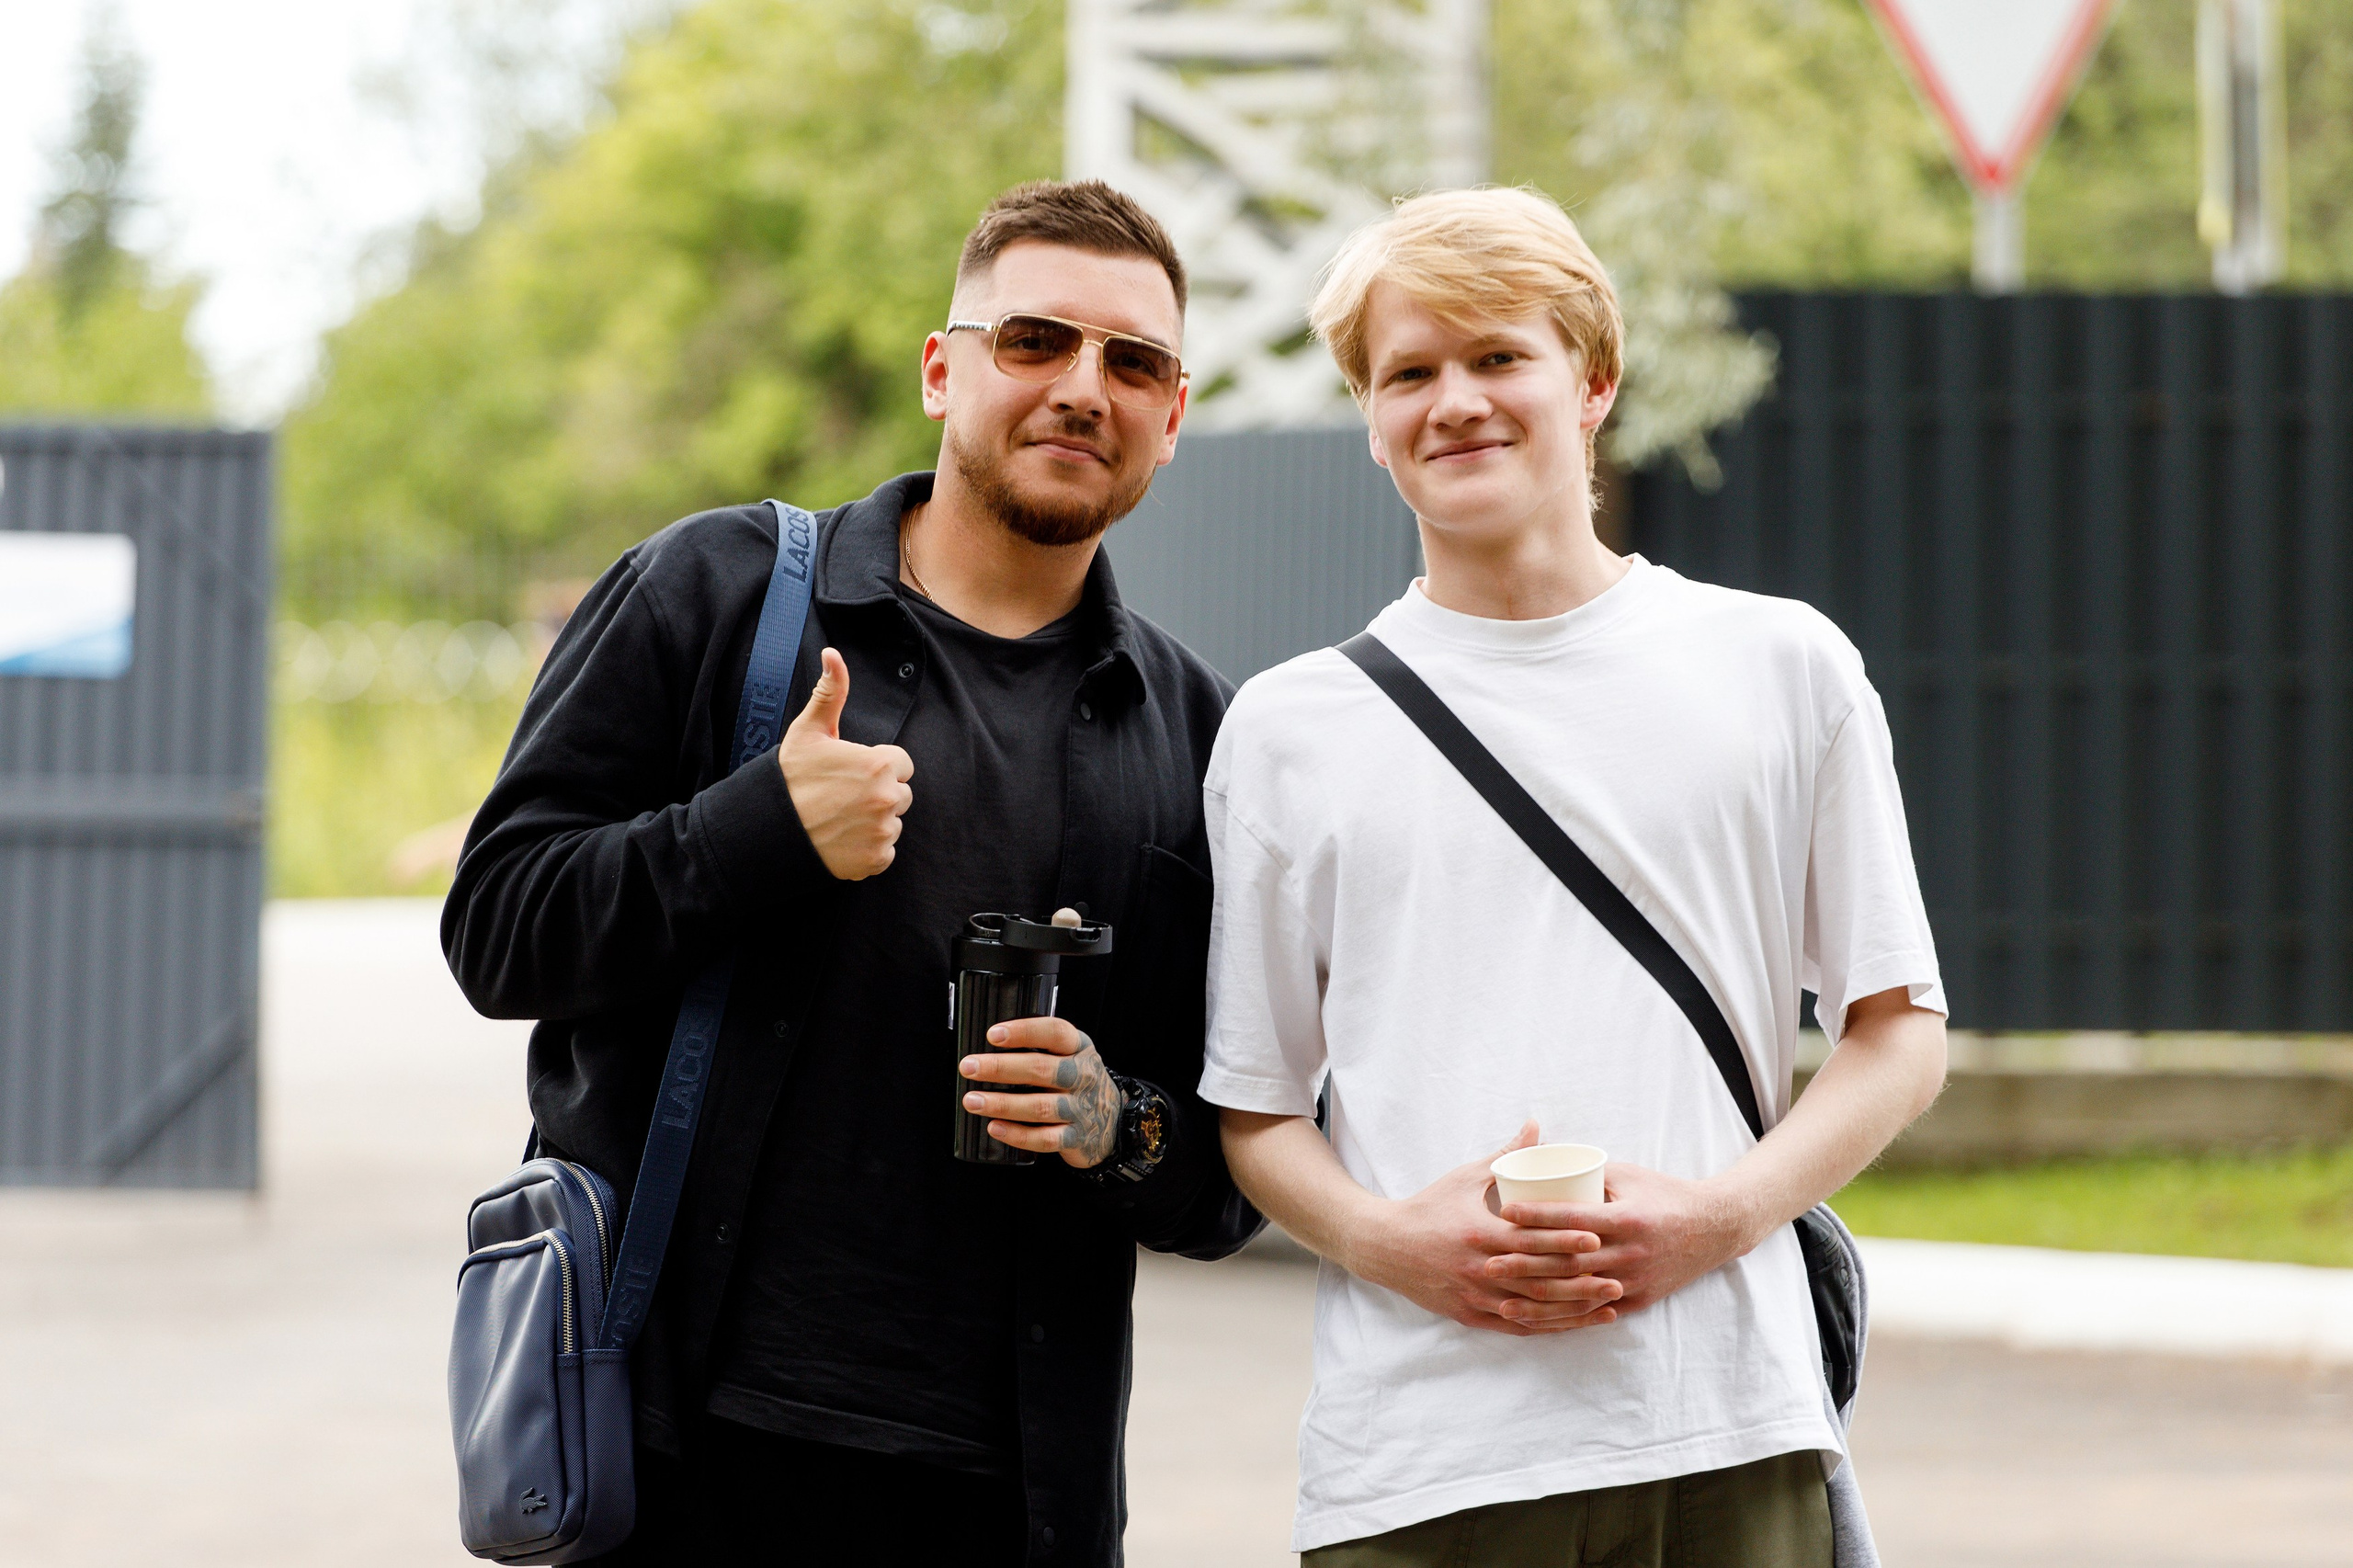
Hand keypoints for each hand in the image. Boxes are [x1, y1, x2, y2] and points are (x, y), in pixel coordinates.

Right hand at [778, 648, 913, 879]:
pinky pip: (884, 853)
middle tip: (842, 797)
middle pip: (900, 795)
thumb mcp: (809, 731)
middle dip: (878, 794)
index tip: (850, 773)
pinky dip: (867, 850)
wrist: (766, 828)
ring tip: (838, 818)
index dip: (877, 767)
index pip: (900, 765)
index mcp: (879, 766)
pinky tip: (840, 840)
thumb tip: (833, 653)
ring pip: (892, 824)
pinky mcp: (874, 861)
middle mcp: (887, 800)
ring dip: (873, 823)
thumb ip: (831, 693)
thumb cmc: (789, 777)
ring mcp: (882, 833)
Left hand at [959, 1017, 1124, 1167]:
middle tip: (969, 1067)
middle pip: (1042, 1069)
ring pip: (1040, 1107)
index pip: (1055, 1033)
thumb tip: (988, 1048)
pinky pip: (1044, 1139)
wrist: (1113, 1121)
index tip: (993, 1035)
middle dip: (1001, 1068)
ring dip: (1002, 1104)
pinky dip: (1017, 1134)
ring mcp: (1079, 1109)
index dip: (1024, 1032)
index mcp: (1079, 1049)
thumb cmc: (1078, 1082)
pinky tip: (995, 1128)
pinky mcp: (1074, 1138)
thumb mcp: (1071, 1055)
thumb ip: (1042, 1048)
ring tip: (972, 1101)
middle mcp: (1082, 1076)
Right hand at [1346, 1120, 1619, 1335]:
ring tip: (1608, 1305)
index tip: (1598, 1237)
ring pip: (1533, 1308)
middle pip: (1539, 1278)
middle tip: (1618, 1277)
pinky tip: (1572, 1323)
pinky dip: (1547, 1325)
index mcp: (1480, 1233)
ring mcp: (1475, 1296)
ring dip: (1572, 1309)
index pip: (1530, 1238)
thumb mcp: (1464, 1177)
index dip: (1565, 1239)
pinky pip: (1516, 1325)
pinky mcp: (1471, 1315)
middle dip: (1581, 1280)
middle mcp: (1480, 1269)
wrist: (1386, 1246)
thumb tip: (1537, 1126)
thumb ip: (1505, 1155)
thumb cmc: (1429, 1206)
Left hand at [1498, 1162, 1761, 1315]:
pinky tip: (1536, 1320)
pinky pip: (1594, 1313)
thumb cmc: (1664, 1194)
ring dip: (1536, 1300)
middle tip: (1486, 1260)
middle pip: (1567, 1261)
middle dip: (1524, 1263)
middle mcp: (1629, 1253)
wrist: (1713, 1229)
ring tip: (1500, 1298)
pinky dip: (1563, 1317)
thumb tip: (1541, 1160)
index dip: (1537, 1217)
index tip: (1503, 1213)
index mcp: (1625, 1219)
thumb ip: (1587, 1172)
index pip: (1573, 1218)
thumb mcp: (1628, 1176)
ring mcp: (1633, 1281)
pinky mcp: (1637, 1300)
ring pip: (1577, 1294)